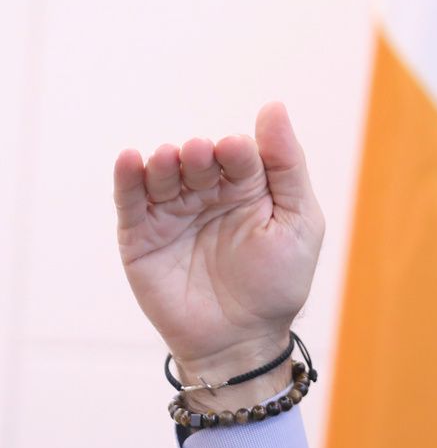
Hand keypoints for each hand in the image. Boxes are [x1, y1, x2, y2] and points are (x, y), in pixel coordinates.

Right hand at [113, 102, 324, 388]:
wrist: (242, 340)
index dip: (238, 150)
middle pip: (199, 161)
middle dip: (200, 155)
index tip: (236, 149)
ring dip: (165, 162)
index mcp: (249, 187)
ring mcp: (173, 213)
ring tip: (171, 158)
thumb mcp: (297, 221)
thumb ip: (287, 166)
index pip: (241, 156)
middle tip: (202, 153)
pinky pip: (131, 201)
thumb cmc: (278, 282)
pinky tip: (132, 159)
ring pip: (163, 174)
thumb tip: (273, 107)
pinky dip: (128, 178)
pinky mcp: (141, 236)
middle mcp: (209, 193)